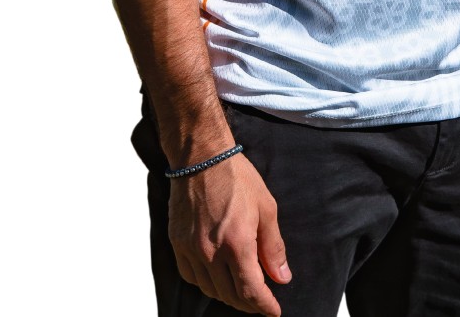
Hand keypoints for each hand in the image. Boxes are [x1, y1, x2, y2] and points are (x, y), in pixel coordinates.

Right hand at [168, 153, 290, 314]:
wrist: (201, 157)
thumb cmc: (236, 177)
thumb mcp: (266, 208)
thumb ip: (273, 247)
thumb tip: (282, 277)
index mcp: (237, 243)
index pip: (251, 291)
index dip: (264, 306)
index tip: (274, 311)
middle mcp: (211, 252)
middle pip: (231, 295)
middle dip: (249, 303)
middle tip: (261, 301)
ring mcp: (191, 249)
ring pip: (210, 289)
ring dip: (228, 295)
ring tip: (241, 291)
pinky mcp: (177, 243)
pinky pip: (191, 276)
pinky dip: (206, 283)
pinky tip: (216, 277)